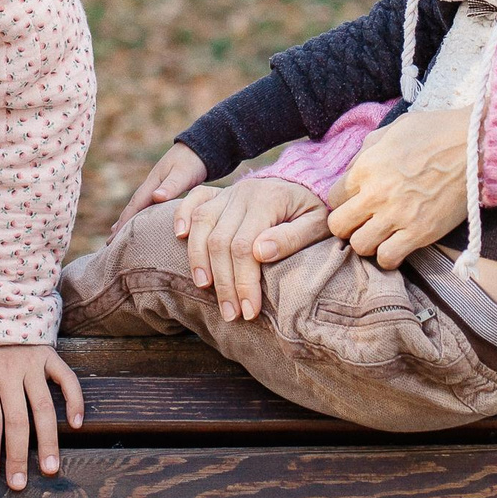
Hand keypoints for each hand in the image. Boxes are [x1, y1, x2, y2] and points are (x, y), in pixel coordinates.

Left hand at [0, 343, 83, 489]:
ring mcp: (32, 363)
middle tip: (20, 484)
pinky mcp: (48, 354)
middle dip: (18, 456)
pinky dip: (74, 400)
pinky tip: (76, 424)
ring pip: (43, 407)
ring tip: (51, 468)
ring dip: (49, 440)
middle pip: (17, 421)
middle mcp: (10, 371)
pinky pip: (66, 378)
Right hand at [113, 143, 207, 232]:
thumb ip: (171, 186)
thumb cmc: (192, 161)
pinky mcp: (165, 191)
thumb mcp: (182, 173)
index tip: (113, 238)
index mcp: (153, 183)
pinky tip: (142, 224)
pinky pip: (149, 207)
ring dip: (128, 221)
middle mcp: (151, 186)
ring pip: (140, 208)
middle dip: (121, 224)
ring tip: (118, 236)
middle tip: (109, 243)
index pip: (135, 205)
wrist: (201, 147)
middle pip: (133, 208)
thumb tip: (155, 197)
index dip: (124, 222)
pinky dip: (142, 217)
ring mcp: (157, 188)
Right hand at [174, 177, 331, 322]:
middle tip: (231, 314)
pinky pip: (194, 199)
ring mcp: (229, 192)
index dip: (243, 281)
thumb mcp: (317, 224)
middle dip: (223, 282)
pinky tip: (179, 236)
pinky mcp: (219, 193)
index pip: (245, 246)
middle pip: (220, 241)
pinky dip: (181, 215)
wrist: (304, 184)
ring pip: (202, 223)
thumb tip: (261, 253)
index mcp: (269, 200)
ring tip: (204, 288)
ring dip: (199, 258)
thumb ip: (292, 237)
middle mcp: (244, 193)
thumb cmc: (313, 211)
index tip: (249, 311)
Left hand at [327, 106, 469, 268]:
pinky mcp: (420, 233)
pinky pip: (388, 258)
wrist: (474, 146)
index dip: (343, 202)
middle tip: (362, 223)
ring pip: (360, 246)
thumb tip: (354, 169)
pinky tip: (396, 247)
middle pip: (338, 226)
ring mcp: (397, 216)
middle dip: (346, 226)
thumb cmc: (435, 132)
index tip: (356, 203)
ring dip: (366, 243)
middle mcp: (375, 194)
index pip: (333, 198)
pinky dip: (388, 257)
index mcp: (365, 167)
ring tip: (379, 236)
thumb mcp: (392, 130)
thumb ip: (368, 150)